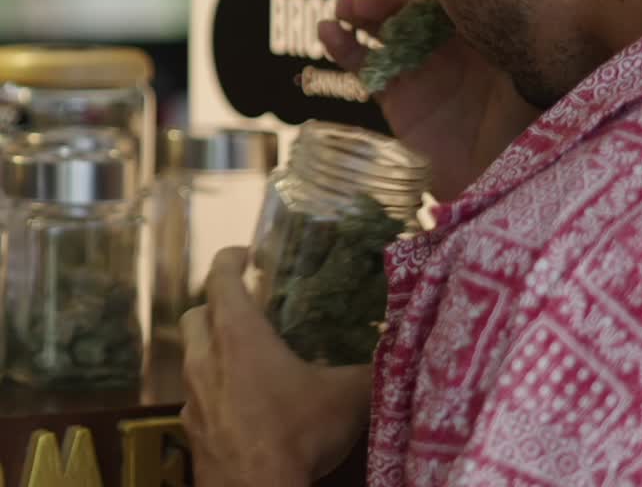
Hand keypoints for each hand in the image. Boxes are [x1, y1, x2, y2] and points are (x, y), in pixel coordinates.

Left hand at [181, 248, 371, 486]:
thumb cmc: (296, 436)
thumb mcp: (347, 396)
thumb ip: (372, 366)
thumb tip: (401, 345)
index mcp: (236, 333)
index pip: (220, 275)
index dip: (232, 257)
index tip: (249, 254)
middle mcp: (204, 358)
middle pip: (196, 313)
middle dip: (216, 304)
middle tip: (247, 308)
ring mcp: (191, 398)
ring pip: (191, 358)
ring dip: (210, 351)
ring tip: (244, 359)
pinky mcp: (190, 433)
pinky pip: (194, 399)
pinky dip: (211, 393)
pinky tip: (239, 406)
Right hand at [318, 0, 536, 199]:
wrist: (505, 184)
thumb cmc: (528, 126)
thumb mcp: (528, 72)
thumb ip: (513, 34)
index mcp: (482, 32)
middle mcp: (448, 46)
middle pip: (409, 9)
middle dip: (385, 1)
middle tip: (364, 3)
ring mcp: (420, 71)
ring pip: (383, 31)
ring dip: (359, 14)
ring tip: (342, 8)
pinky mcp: (396, 99)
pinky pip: (366, 66)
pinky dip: (344, 47)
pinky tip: (327, 32)